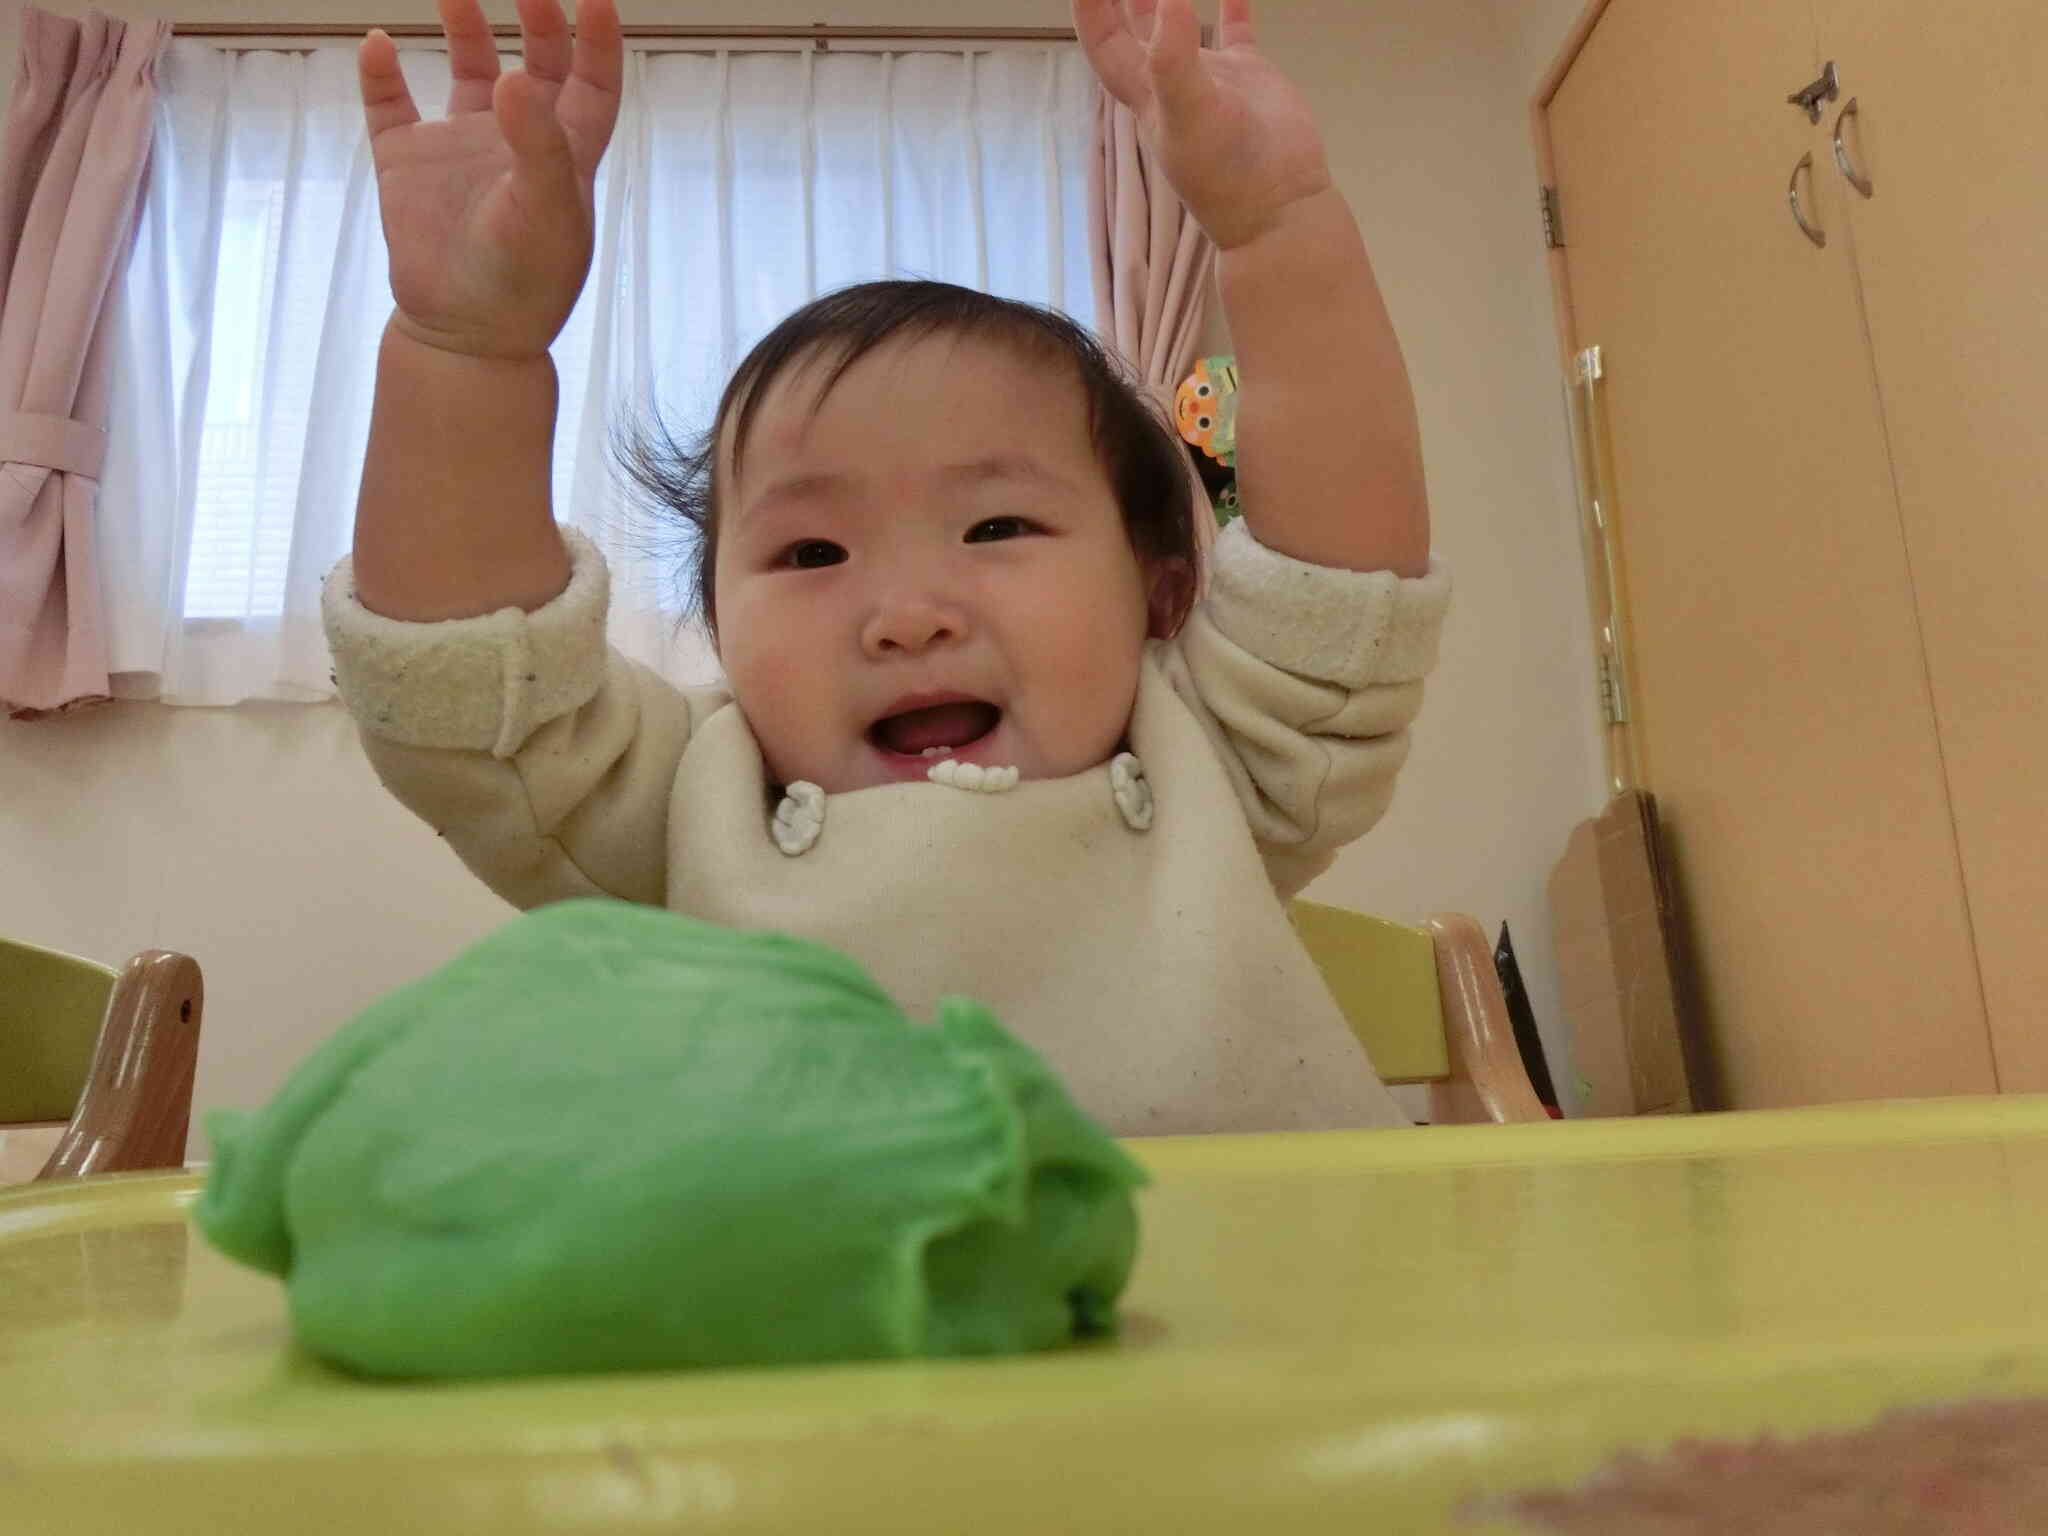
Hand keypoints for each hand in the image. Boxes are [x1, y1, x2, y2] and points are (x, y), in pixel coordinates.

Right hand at [358, 0, 621, 359]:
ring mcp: (460, 148)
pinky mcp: (407, 164)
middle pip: (535, 61)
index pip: (593, 85)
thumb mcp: (544, 213)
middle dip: (534, 17)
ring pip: (467, 67)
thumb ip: (537, 144)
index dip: (599, 42)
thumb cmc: (523, 282)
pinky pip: (389, 104)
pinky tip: (376, 44)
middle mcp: (517, 141)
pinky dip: (380, 72)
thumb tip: (514, 75)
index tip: (598, 0)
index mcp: (567, 156)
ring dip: (461, 25)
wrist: (463, 334)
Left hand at [1072, 0, 1331, 251]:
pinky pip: (1236, 31)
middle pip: (1135, 25)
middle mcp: (1170, 82)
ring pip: (1181, 22)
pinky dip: (1232, 4)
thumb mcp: (1188, 117)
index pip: (1105, 41)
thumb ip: (1174, 59)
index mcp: (1144, 94)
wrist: (1280, 208)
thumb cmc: (1225, 177)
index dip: (1093, 7)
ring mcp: (1211, 77)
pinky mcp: (1250, 77)